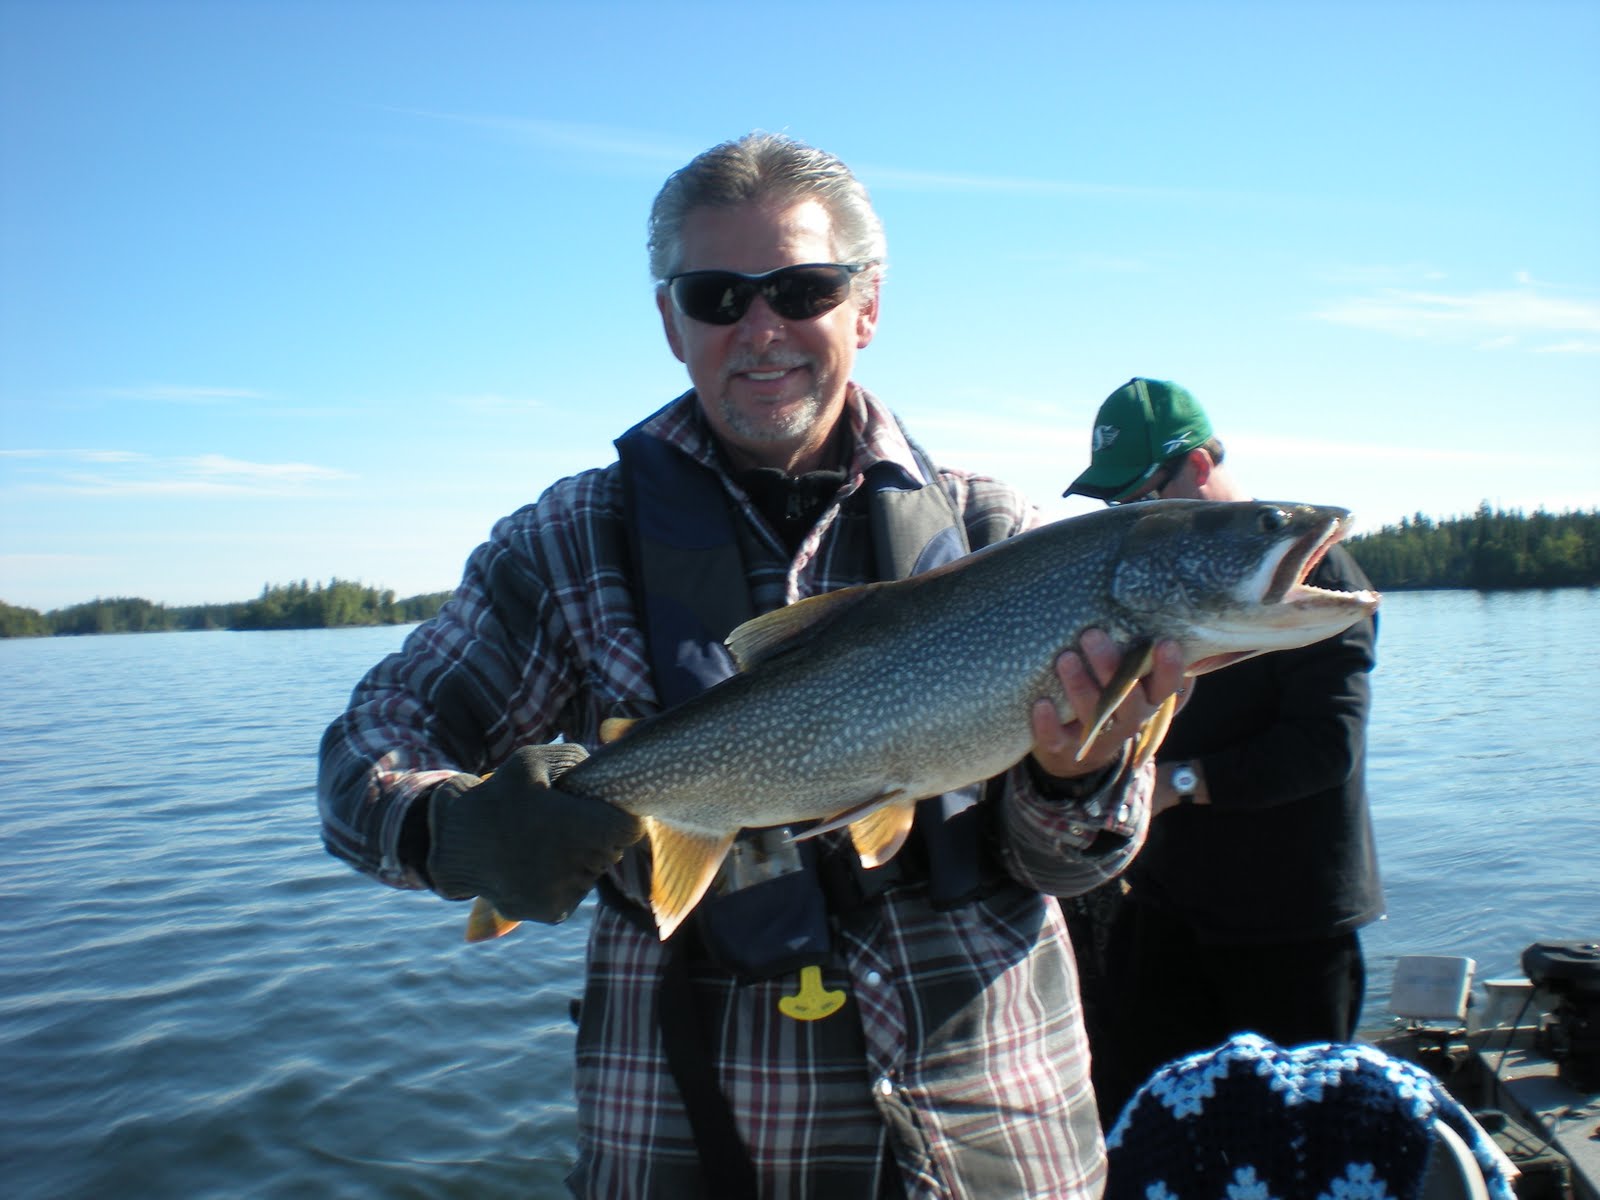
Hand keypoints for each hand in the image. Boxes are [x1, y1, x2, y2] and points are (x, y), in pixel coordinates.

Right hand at [426, 743, 642, 923]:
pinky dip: (563, 879)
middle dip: (597, 836)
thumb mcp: (535, 762)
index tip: (598, 810)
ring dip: (580, 858)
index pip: (630, 827)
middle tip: (562, 824)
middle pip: (613, 850)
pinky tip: (535, 865)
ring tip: (543, 843)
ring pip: (594, 871)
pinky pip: (575, 891)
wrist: (455, 842)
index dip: (616, 815)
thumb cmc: (500, 796)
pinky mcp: (554, 913)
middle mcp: (579, 867)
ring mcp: (566, 894)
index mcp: (583, 829)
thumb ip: (579, 762)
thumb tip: (608, 779)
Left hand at [1029, 630, 1186, 779]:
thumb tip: (1162, 609)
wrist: (1077, 748)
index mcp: (1148, 699)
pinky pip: (1058, 740)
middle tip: (1091, 634)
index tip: (1164, 642)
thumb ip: (1139, 649)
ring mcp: (1099, 738)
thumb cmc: (1107, 693)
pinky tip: (1041, 703)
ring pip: (1094, 716)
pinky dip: (1048, 724)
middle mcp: (1129, 720)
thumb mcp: (1127, 674)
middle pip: (1128, 699)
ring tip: (1065, 657)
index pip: (1166, 686)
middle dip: (1110, 667)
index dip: (1169, 668)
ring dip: (1079, 686)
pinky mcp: (1066, 749)